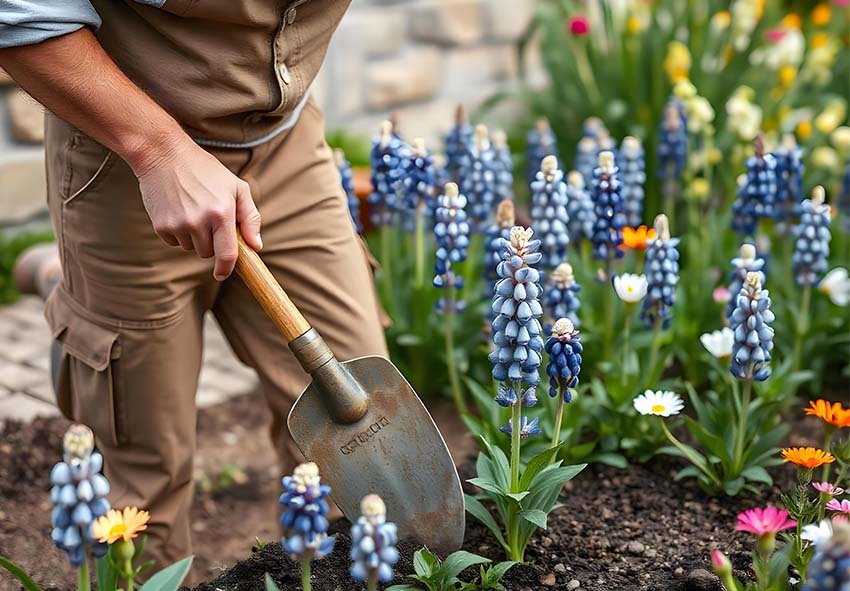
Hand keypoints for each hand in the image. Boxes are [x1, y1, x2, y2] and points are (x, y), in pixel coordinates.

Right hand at [134, 138, 262, 279]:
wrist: (164, 154)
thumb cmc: (206, 171)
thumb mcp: (236, 187)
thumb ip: (250, 218)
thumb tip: (256, 246)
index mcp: (221, 213)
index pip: (227, 254)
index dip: (227, 269)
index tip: (223, 274)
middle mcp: (199, 221)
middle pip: (208, 253)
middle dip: (212, 242)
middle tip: (209, 218)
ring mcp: (178, 224)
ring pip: (191, 248)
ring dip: (194, 237)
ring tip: (192, 209)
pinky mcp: (161, 225)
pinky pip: (174, 242)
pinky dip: (178, 232)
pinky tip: (178, 210)